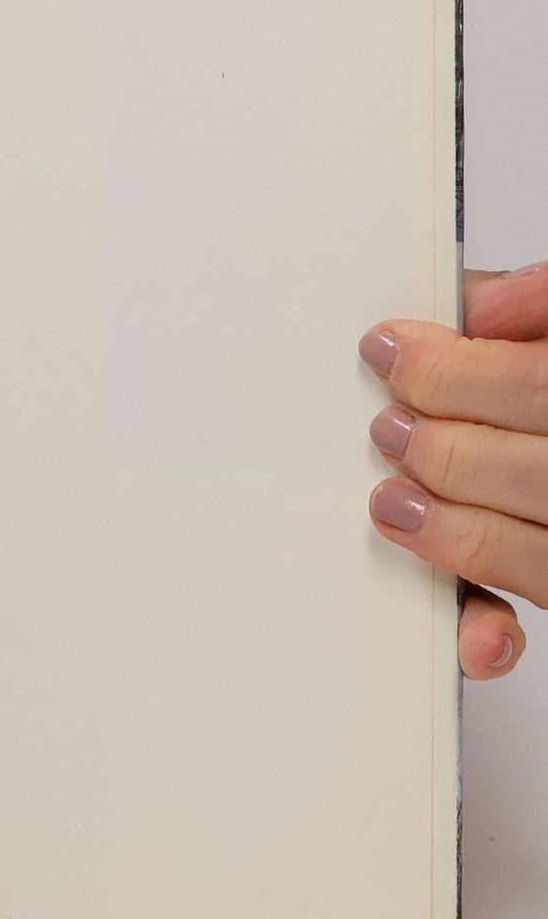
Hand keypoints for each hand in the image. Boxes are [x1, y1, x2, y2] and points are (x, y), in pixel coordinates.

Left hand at [360, 263, 547, 680]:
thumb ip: (537, 307)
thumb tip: (478, 309)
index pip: (536, 385)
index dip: (452, 369)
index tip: (387, 349)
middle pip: (530, 468)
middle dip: (441, 444)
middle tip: (386, 425)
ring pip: (521, 545)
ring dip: (446, 521)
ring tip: (391, 496)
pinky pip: (531, 600)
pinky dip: (482, 610)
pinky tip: (450, 594)